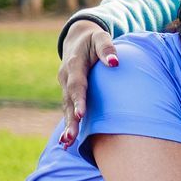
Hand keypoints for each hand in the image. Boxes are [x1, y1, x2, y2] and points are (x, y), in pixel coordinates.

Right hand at [59, 21, 117, 146]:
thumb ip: (106, 48)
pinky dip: (68, 124)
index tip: (81, 113)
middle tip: (70, 137)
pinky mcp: (68, 93)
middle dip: (70, 119)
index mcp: (74, 64)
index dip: (78, 99)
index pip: (76, 84)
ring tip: (67, 143)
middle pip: (68, 101)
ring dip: (67, 126)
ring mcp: (65, 87)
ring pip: (65, 108)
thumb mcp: (100, 37)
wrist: (77, 39)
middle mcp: (66, 77)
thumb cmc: (94, 40)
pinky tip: (67, 142)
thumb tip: (115, 62)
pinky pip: (67, 110)